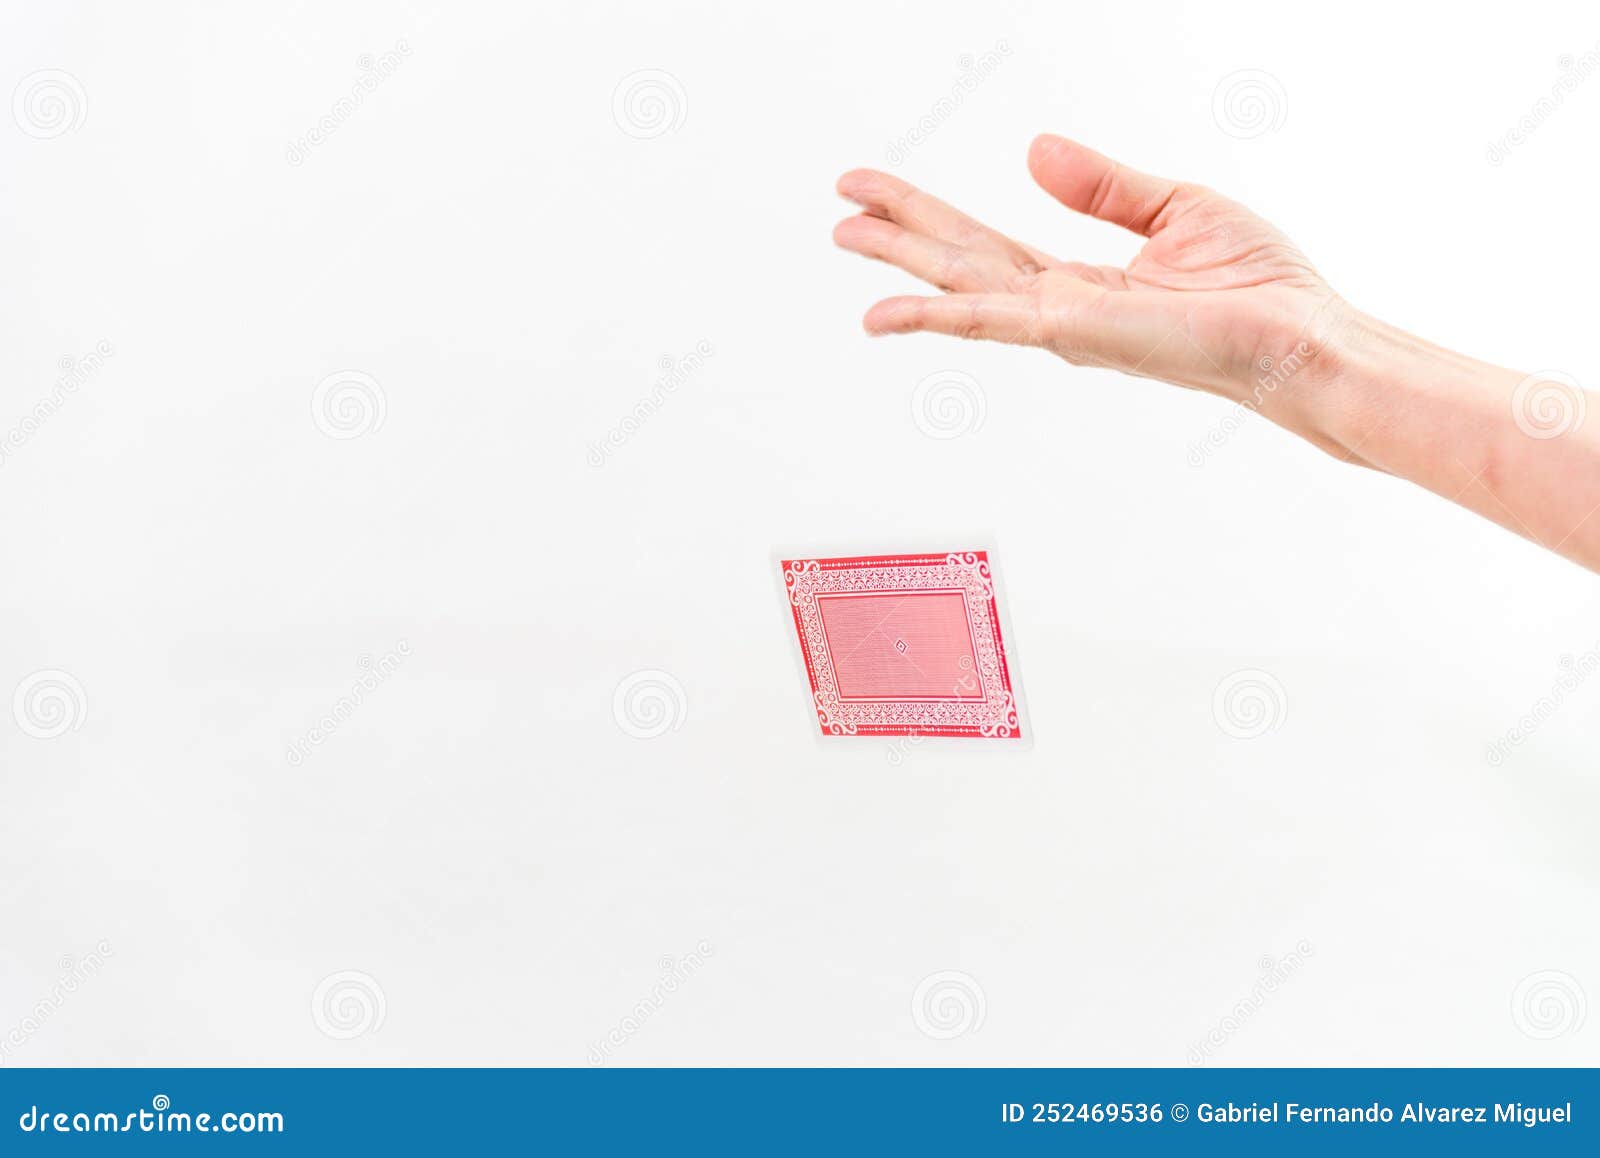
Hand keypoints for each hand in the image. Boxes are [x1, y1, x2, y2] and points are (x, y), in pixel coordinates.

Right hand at [833, 135, 1358, 459]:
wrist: (1299, 336)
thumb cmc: (1257, 289)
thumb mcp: (1173, 208)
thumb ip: (1101, 186)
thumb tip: (1033, 152)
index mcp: (1079, 283)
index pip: (986, 244)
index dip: (929, 214)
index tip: (878, 189)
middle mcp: (1059, 310)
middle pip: (959, 262)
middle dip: (898, 233)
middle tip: (840, 206)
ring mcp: (1061, 326)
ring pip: (960, 285)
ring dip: (899, 261)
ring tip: (844, 234)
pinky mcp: (1074, 332)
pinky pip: (988, 317)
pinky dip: (930, 317)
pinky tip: (883, 314)